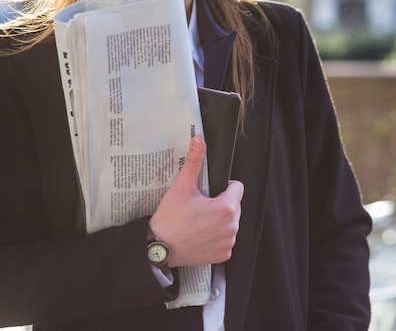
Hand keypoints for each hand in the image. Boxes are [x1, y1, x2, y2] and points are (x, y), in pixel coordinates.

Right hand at [149, 136, 243, 267]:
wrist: (158, 248)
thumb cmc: (170, 219)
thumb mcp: (182, 187)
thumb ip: (194, 162)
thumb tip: (199, 141)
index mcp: (226, 208)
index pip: (237, 188)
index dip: (223, 187)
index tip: (208, 192)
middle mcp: (232, 227)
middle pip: (234, 206)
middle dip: (220, 204)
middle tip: (199, 207)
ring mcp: (228, 242)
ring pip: (230, 223)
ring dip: (218, 221)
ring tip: (198, 221)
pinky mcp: (223, 255)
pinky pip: (225, 240)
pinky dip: (215, 237)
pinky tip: (199, 235)